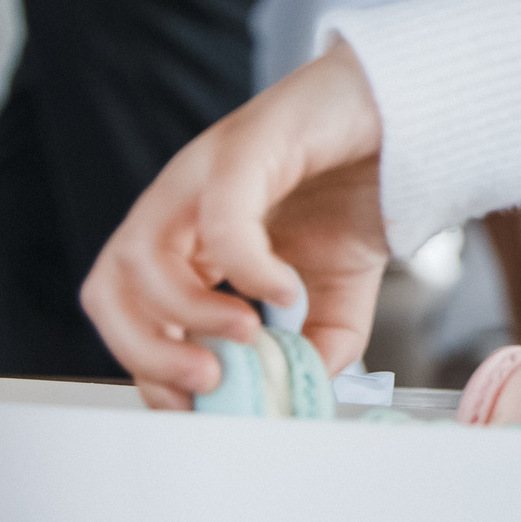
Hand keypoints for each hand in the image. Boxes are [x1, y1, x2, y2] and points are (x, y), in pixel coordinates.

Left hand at [81, 42, 391, 408]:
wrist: (409, 114)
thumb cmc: (361, 185)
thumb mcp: (338, 291)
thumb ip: (315, 346)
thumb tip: (296, 394)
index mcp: (189, 238)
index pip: (129, 311)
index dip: (152, 368)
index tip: (200, 407)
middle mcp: (181, 203)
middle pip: (112, 286)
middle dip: (147, 352)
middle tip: (207, 384)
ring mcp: (207, 170)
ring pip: (143, 254)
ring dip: (187, 316)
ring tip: (249, 338)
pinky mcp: (249, 143)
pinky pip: (221, 216)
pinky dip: (247, 268)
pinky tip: (288, 290)